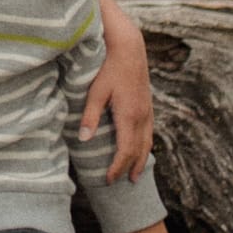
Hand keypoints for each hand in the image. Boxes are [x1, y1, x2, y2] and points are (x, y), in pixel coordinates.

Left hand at [81, 0, 152, 182]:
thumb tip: (83, 139)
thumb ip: (89, 116)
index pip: (125, 151)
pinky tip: (141, 149)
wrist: (130, 49)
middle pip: (138, 151)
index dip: (117, 168)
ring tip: (135, 175)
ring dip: (141, 160)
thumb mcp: (95, 91)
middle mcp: (142, 117)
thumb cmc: (109, 68)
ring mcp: (147, 111)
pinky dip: (145, 146)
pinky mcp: (148, 105)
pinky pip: (149, 132)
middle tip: (123, 184)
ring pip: (147, 142)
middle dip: (130, 169)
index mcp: (129, 116)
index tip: (108, 180)